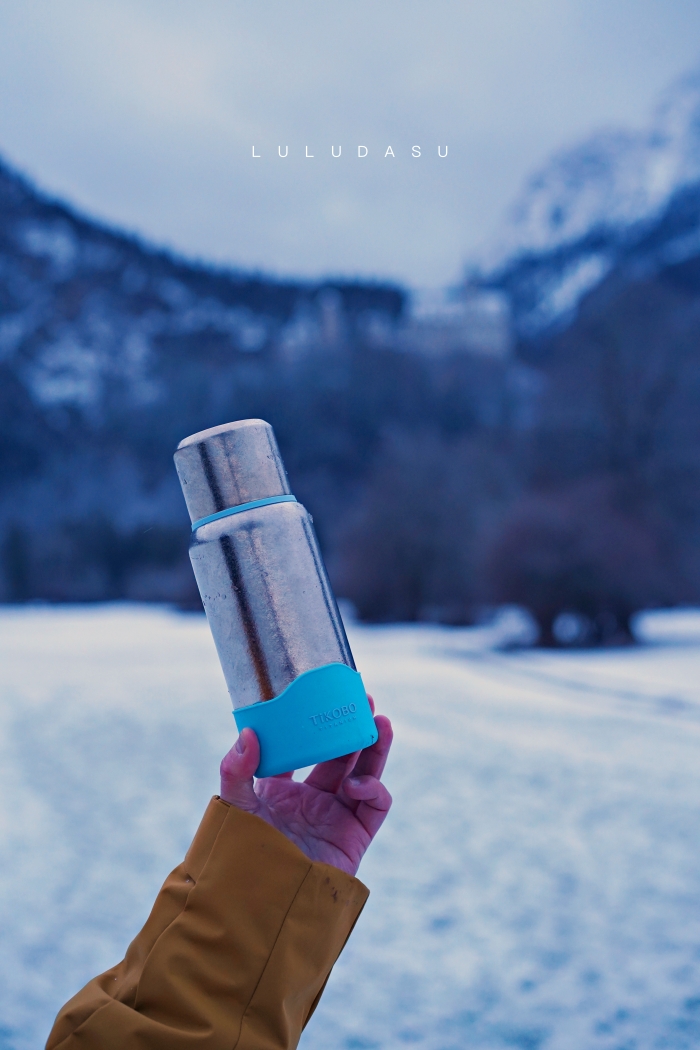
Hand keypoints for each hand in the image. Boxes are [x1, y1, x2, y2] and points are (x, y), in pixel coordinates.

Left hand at [219, 697, 391, 875]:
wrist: (263, 903)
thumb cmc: (243, 856)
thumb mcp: (234, 807)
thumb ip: (235, 771)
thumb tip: (248, 733)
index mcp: (284, 788)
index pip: (307, 747)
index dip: (319, 723)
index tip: (326, 696)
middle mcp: (314, 798)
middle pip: (343, 755)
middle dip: (356, 727)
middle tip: (365, 700)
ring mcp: (336, 816)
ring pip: (366, 773)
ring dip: (376, 747)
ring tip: (382, 721)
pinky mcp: (355, 836)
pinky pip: (375, 804)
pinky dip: (372, 788)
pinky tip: (356, 784)